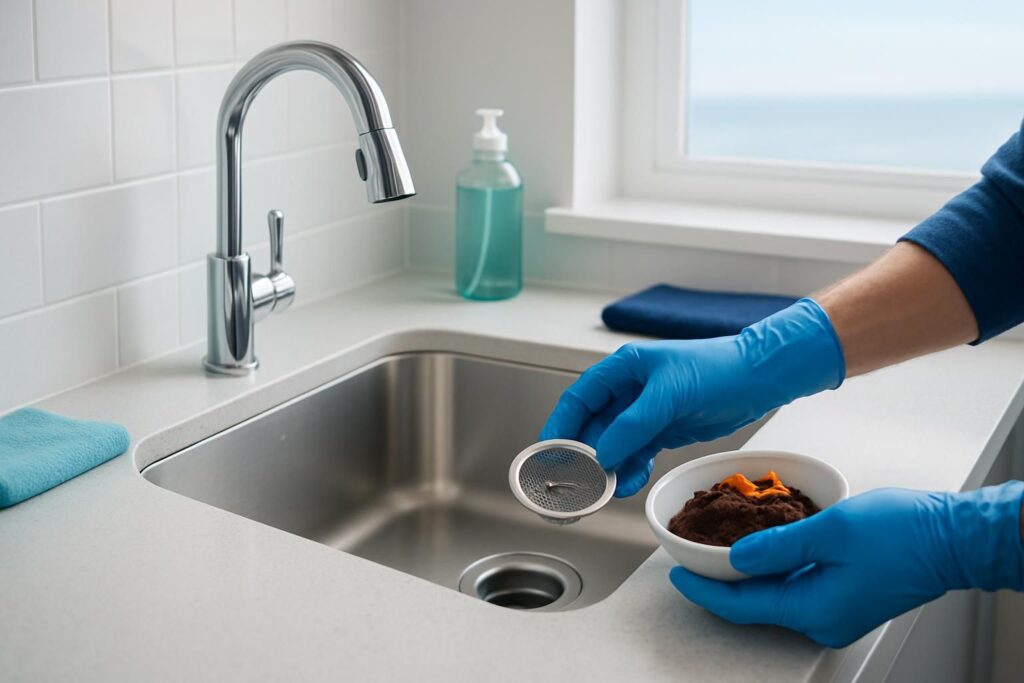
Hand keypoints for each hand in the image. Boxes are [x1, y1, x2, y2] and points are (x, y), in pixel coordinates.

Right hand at [540, 299, 844, 495]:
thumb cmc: (716, 370)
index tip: (550, 453)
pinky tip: (627, 484)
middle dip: (583, 454)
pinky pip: (635, 453)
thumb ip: (632, 425)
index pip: (579, 398)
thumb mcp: (669, 394)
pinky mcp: (662, 430)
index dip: (561, 425)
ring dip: (608, 467)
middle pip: (593, 425)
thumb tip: (601, 454)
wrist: (758, 378)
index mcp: (623, 369)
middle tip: (575, 481)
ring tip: (604, 490)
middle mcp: (629, 390)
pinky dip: (630, 469)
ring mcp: (645, 412)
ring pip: (613, 444)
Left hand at [670, 483, 1023, 647]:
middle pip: (755, 605)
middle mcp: (822, 621)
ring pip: (774, 597)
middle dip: (720, 583)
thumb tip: (736, 558)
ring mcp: (835, 613)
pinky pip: (795, 589)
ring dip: (746, 576)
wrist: (954, 538)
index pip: (742, 606)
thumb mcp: (830, 530)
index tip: (674, 574)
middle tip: (689, 558)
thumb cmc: (902, 532)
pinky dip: (772, 572)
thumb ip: (777, 546)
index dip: (704, 590)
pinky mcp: (845, 600)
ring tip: (714, 551)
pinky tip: (760, 550)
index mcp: (814, 610)